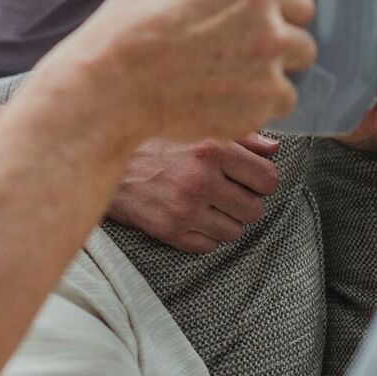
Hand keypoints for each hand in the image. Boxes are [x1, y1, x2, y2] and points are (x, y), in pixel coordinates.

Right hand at [28, 0, 316, 153]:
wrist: (113, 83)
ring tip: (228, 89)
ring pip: (289, 85)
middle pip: (303, 46)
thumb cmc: (132, 26)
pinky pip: (270, 113)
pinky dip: (249, 113)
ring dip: (266, 87)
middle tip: (243, 62)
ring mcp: (266, 72)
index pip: (301, 4)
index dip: (282, 17)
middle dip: (279, 54)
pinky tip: (216, 105)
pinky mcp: (256, 111)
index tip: (264, 28)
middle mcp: (269, 28)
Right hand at [108, 132, 280, 253]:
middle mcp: (200, 180)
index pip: (267, 179)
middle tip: (225, 193)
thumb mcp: (195, 128)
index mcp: (211, 149)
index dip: (261, 181)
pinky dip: (203, 235)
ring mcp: (185, 209)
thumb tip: (272, 149)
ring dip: (224, 221)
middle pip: (255, 210)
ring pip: (234, 232)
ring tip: (205, 205)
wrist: (104, 161)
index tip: (248, 179)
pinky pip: (209, 246)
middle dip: (243, 203)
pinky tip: (189, 217)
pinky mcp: (170, 231)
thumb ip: (239, 137)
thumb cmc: (152, 141)